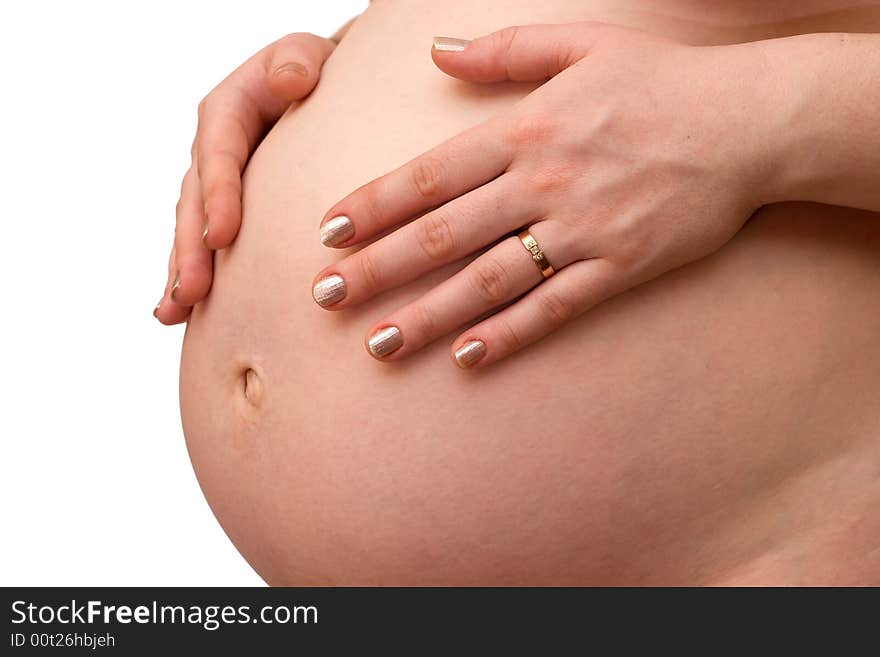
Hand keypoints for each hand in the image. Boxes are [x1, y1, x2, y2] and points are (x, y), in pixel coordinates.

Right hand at [156, 32, 335, 323]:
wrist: (320, 92)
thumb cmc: (315, 74)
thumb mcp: (305, 55)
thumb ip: (296, 62)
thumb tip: (293, 81)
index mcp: (226, 112)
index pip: (219, 156)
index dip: (218, 197)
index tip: (223, 237)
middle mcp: (211, 152)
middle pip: (194, 203)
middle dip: (190, 250)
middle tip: (191, 292)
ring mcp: (213, 184)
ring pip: (190, 230)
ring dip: (182, 271)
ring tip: (174, 312)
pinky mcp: (223, 209)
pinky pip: (202, 244)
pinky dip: (190, 276)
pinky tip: (178, 315)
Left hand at [312, 22, 776, 366]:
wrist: (751, 122)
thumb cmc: (663, 81)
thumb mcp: (581, 44)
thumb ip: (503, 50)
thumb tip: (436, 50)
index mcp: (526, 129)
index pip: (429, 175)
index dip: (373, 205)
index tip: (327, 233)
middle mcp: (543, 182)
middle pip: (441, 234)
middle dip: (376, 268)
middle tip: (324, 298)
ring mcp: (581, 230)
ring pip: (486, 280)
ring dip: (426, 314)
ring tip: (376, 344)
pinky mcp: (620, 267)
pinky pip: (553, 308)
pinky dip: (508, 333)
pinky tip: (466, 356)